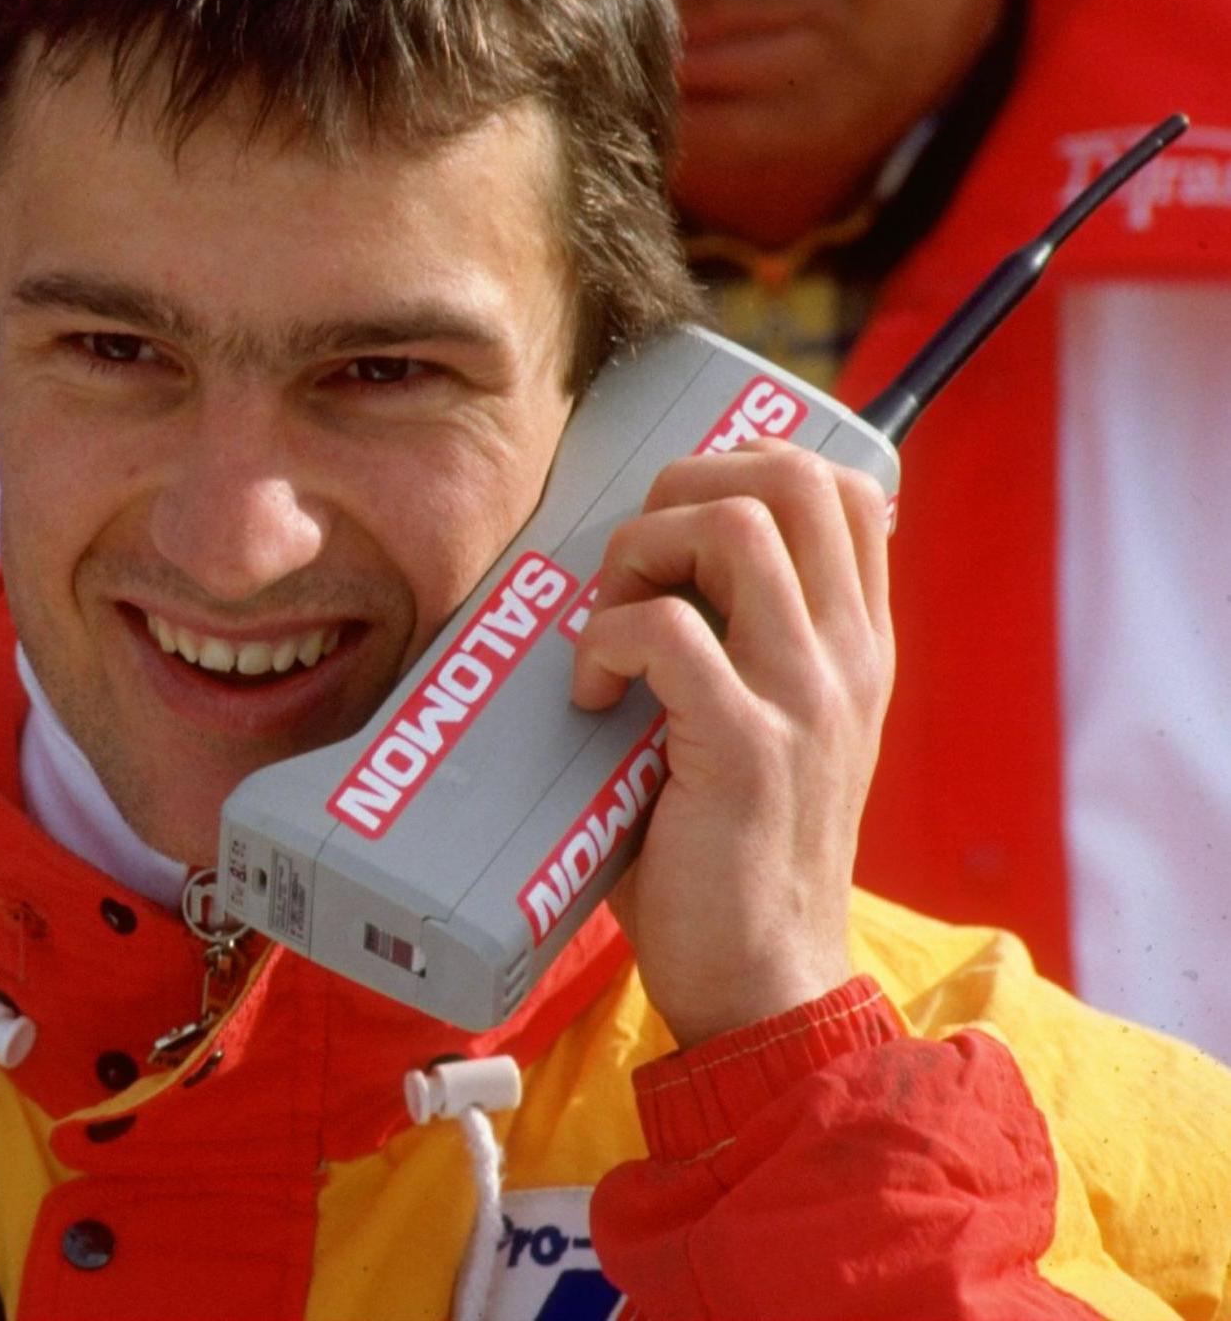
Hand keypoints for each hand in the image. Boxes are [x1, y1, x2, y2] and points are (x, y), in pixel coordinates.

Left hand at [570, 439, 893, 1048]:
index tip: (674, 528)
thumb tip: (640, 574)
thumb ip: (739, 654)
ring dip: (640, 551)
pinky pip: (666, 630)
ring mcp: (806, 698)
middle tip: (629, 568)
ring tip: (607, 626)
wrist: (761, 985)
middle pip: (790, 475)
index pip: (843, 487)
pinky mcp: (745, 747)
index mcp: (858, 647)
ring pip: (732, 524)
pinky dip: (606, 640)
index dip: (745, 465)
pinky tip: (591, 698)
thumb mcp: (767, 734)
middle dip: (682, 486)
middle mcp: (849, 658)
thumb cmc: (728, 855)